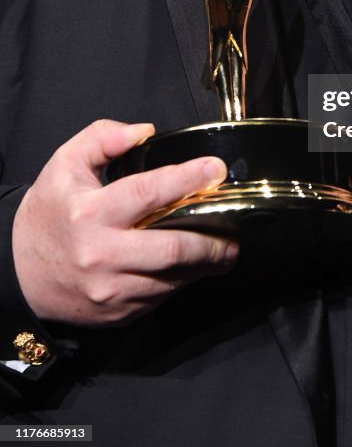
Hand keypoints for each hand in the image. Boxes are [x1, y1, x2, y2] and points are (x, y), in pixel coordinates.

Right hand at [12, 120, 238, 326]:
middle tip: (234, 232)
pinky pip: (160, 297)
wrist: (16, 275)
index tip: (215, 170)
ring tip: (224, 250)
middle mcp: (103, 254)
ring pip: (172, 279)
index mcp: (91, 213)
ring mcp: (111, 290)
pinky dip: (180, 281)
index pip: (149, 193)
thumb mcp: (64, 165)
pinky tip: (191, 267)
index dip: (188, 179)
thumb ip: (103, 138)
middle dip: (212, 242)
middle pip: (173, 249)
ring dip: (203, 265)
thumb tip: (144, 132)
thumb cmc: (48, 215)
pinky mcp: (117, 314)